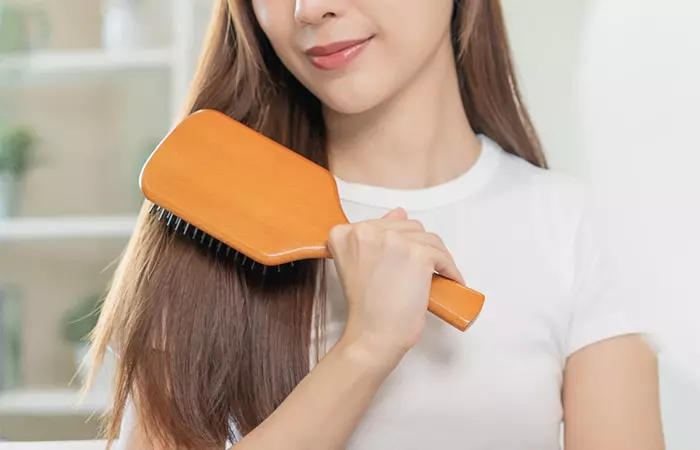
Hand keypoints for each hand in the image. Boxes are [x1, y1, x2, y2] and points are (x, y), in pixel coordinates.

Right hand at [327, 208, 463, 364]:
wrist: (373, 336)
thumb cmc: (366, 308)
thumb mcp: (359, 265)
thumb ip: (375, 237)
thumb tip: (399, 212)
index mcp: (345, 233)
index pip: (384, 224)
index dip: (397, 242)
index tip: (402, 260)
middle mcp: (366, 231)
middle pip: (407, 226)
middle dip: (418, 246)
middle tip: (419, 270)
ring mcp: (393, 240)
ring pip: (427, 238)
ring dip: (436, 256)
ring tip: (436, 274)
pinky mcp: (417, 254)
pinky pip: (442, 256)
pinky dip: (450, 269)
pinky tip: (451, 280)